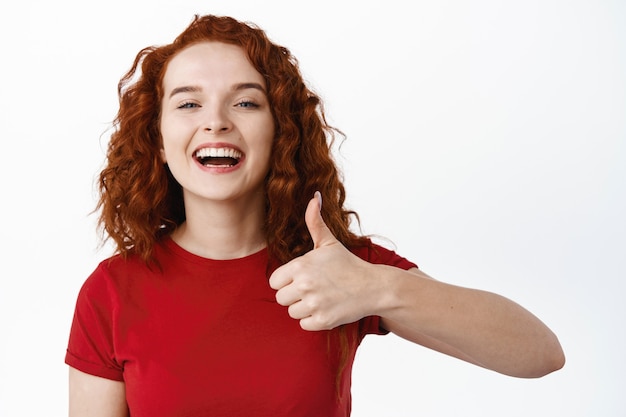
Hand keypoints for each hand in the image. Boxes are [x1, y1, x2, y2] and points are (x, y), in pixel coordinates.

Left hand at [269, 192, 378, 330]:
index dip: (287, 280)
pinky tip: (327, 308)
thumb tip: (314, 196)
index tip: (302, 278)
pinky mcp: (323, 320)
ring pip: (292, 312)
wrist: (373, 286)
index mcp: (301, 266)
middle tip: (313, 289)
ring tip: (321, 298)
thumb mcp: (329, 242)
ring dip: (304, 308)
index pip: (274, 282)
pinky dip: (314, 320)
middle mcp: (305, 285)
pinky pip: (304, 324)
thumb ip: (315, 222)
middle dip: (294, 295)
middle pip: (281, 298)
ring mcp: (314, 304)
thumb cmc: (347, 264)